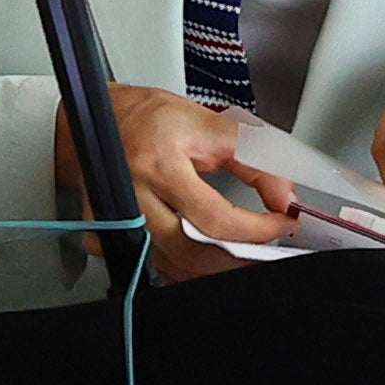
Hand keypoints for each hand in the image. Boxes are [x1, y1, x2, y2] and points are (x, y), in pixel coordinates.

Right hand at [53, 83, 294, 262]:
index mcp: (159, 165)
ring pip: (170, 264)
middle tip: (265, 251)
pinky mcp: (104, 231)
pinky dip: (181, 266)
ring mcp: (114, 218)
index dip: (257, 229)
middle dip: (237, 259)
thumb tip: (285, 197)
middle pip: (191, 252)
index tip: (282, 224)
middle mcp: (132, 196)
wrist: (99, 117)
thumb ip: (255, 158)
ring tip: (241, 251)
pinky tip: (203, 255)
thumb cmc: (150, 119)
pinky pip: (148, 262)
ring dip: (213, 267)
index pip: (215, 218)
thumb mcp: (210, 125)